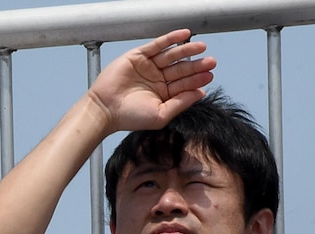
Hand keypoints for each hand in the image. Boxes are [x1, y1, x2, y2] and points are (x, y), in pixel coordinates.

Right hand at [87, 32, 216, 132]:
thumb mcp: (160, 114)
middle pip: (181, 68)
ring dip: (187, 50)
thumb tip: (200, 93)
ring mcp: (148, 67)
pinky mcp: (138, 56)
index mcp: (163, 94)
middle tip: (210, 61)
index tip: (209, 75)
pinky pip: (158, 45)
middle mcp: (157, 79)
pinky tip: (184, 35)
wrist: (104, 110)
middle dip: (196, 65)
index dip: (197, 79)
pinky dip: (171, 39)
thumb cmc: (129, 117)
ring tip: (202, 47)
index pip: (184, 84)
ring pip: (172, 55)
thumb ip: (180, 104)